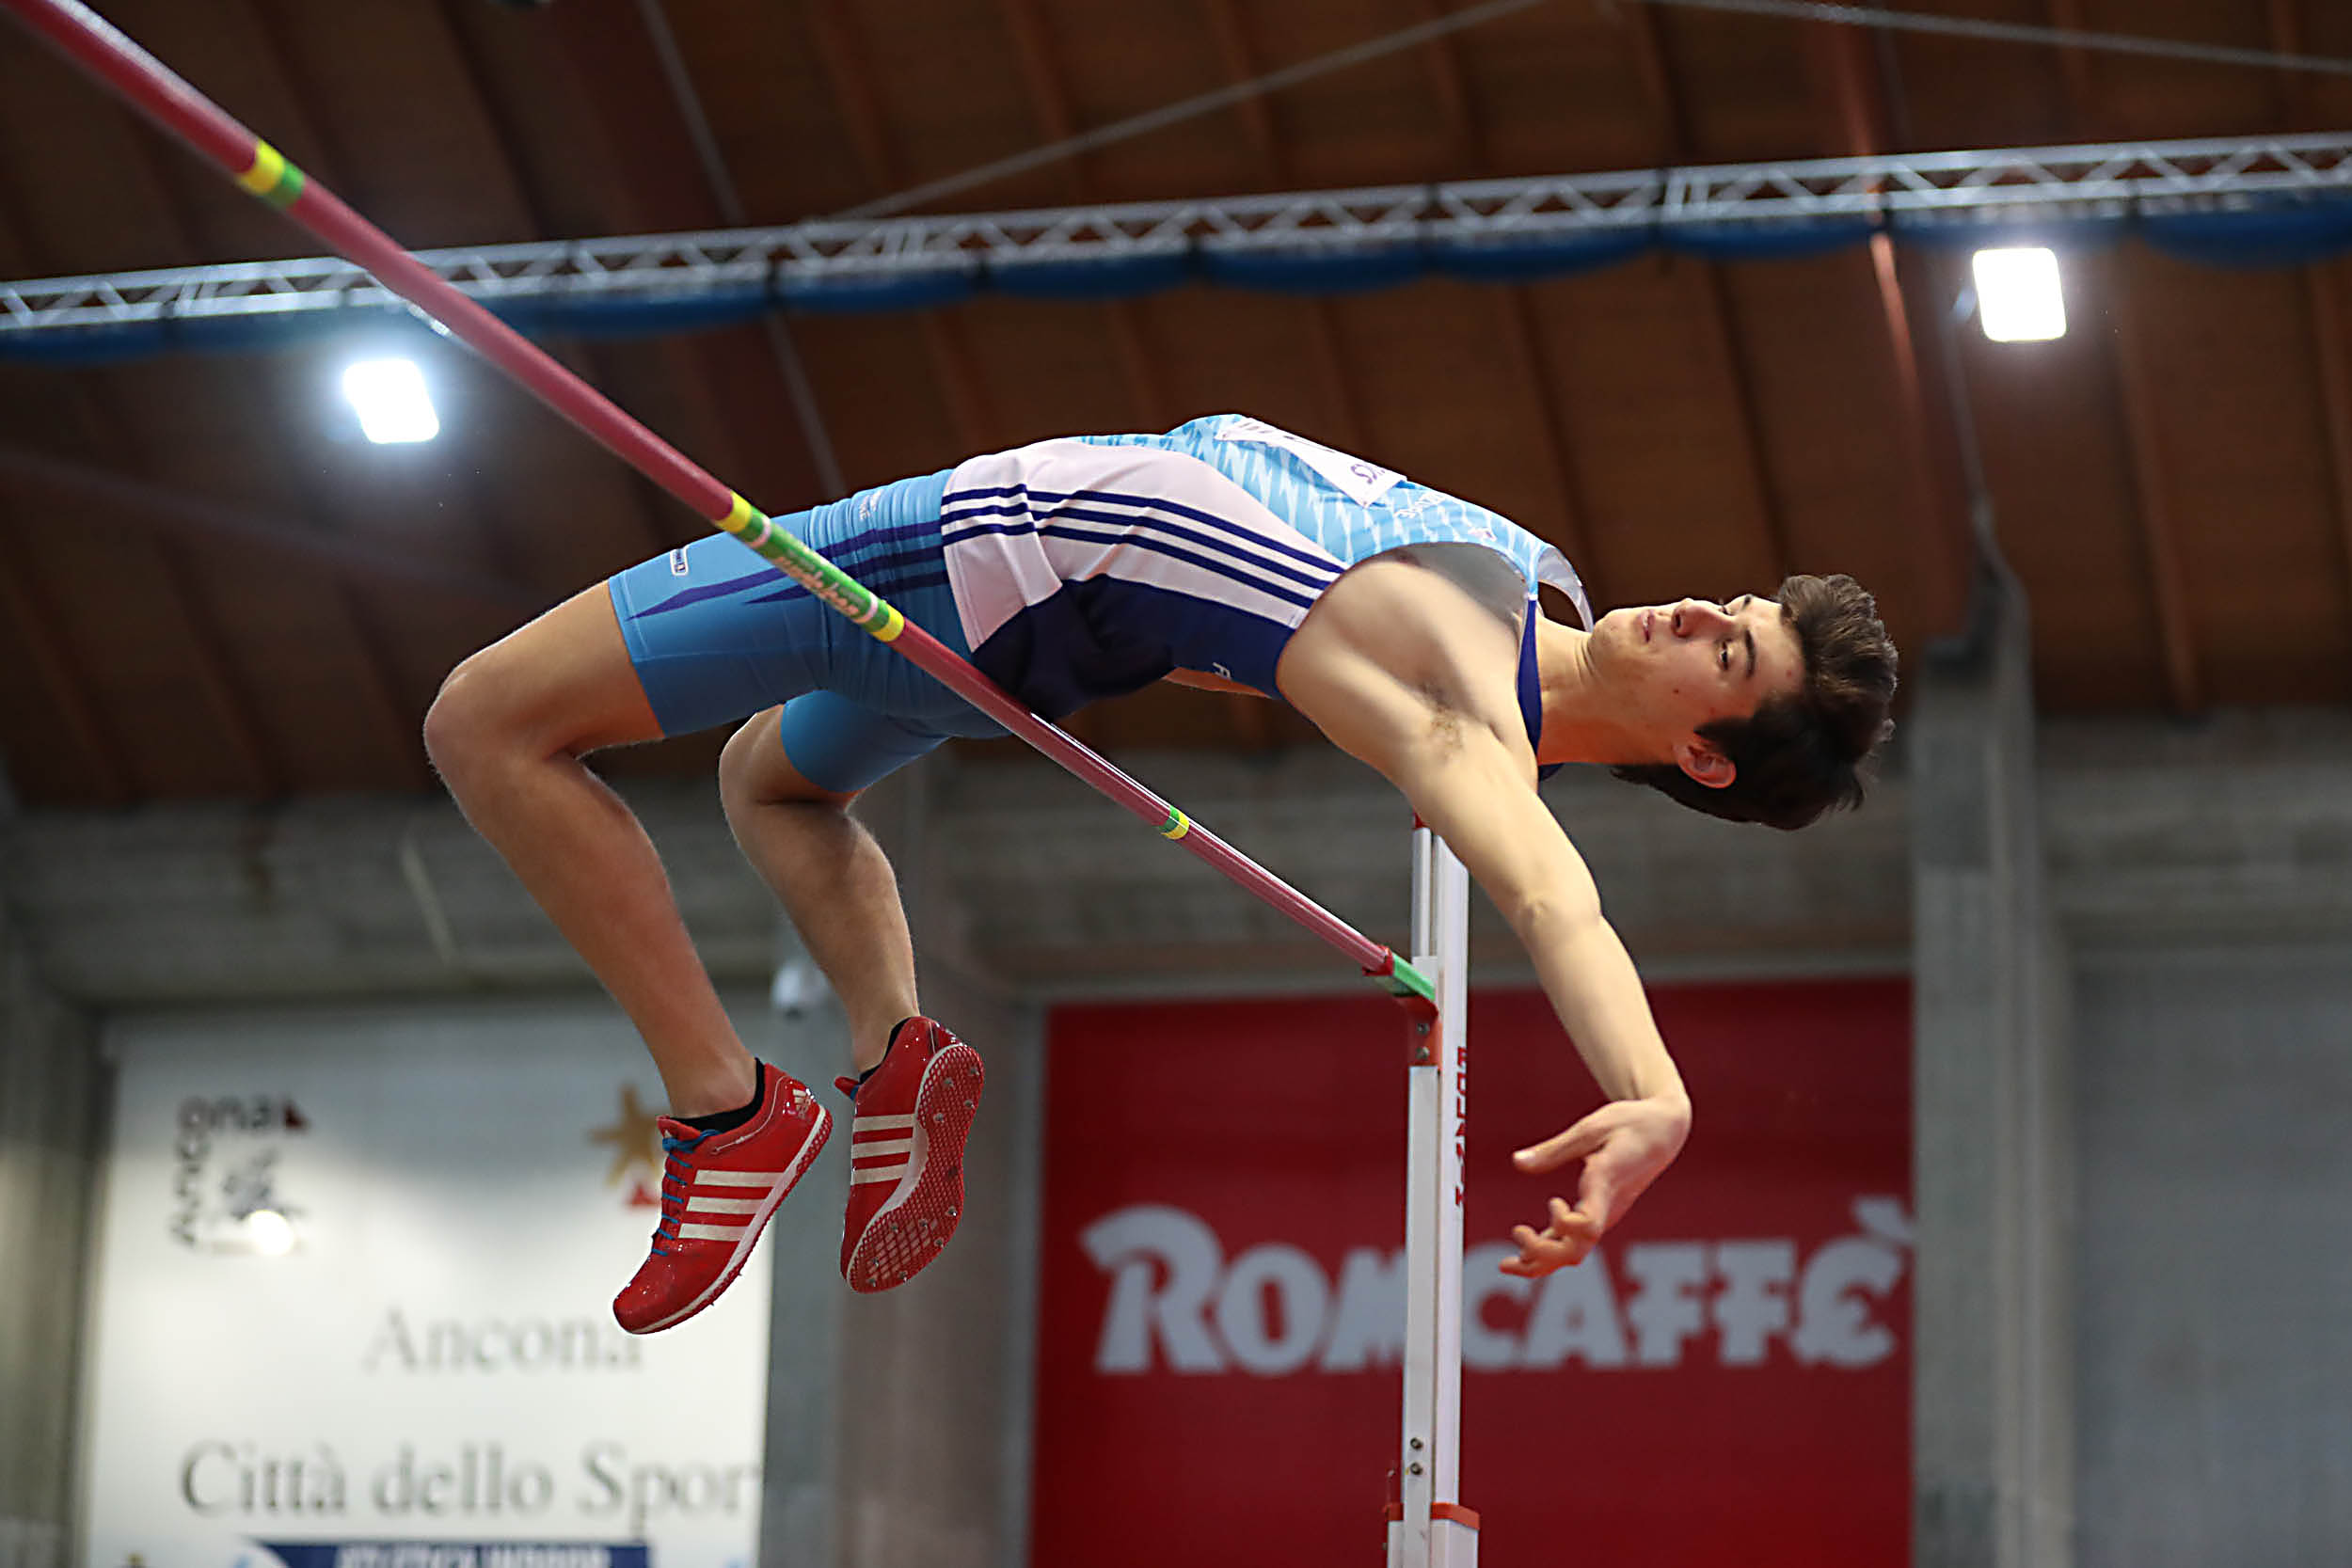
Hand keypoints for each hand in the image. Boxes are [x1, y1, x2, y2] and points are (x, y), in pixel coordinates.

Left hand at [1501, 1094, 1690, 1277]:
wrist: (1663, 1133)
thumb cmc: (1629, 1124)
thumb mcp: (1590, 1128)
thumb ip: (1554, 1149)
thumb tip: (1517, 1162)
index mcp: (1607, 1185)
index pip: (1590, 1224)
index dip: (1567, 1226)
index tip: (1553, 1202)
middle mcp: (1607, 1209)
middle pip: (1577, 1249)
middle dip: (1543, 1253)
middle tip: (1516, 1232)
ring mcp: (1605, 1216)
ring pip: (1574, 1252)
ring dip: (1541, 1260)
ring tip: (1506, 1263)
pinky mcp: (1599, 1215)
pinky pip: (1573, 1242)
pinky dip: (1547, 1250)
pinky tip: (1523, 1253)